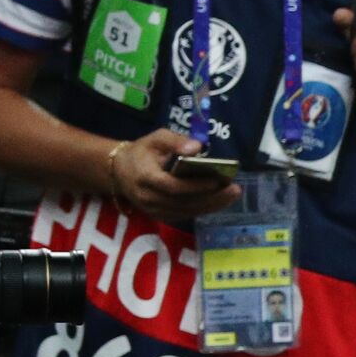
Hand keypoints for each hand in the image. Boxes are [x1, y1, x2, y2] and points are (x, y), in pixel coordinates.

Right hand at [109, 130, 239, 221]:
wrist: (120, 172)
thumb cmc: (142, 152)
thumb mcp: (156, 139)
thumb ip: (175, 141)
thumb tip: (198, 147)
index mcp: (145, 177)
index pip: (173, 186)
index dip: (196, 186)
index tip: (217, 181)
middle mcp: (149, 198)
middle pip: (185, 202)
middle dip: (212, 197)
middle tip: (234, 189)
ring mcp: (155, 211)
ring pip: (188, 211)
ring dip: (213, 204)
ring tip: (232, 194)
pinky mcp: (161, 217)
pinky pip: (186, 214)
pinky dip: (205, 208)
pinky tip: (221, 201)